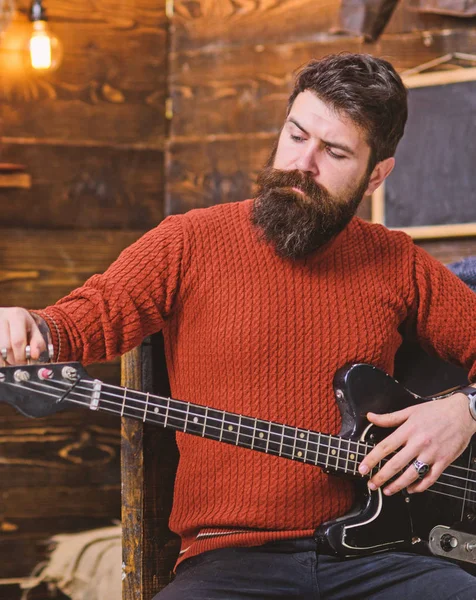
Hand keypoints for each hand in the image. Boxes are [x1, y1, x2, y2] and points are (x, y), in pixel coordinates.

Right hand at [0, 307, 46, 364]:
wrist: (6, 315)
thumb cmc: (22, 324)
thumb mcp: (33, 329)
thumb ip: (37, 342)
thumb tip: (34, 355)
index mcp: (16, 316)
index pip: (18, 341)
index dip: (21, 355)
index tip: (24, 362)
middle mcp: (1, 317)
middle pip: (5, 347)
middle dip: (12, 359)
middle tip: (17, 362)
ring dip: (3, 359)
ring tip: (10, 359)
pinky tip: (3, 356)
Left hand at [358, 393, 475, 495]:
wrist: (463, 413)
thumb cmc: (436, 411)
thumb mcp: (410, 411)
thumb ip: (389, 418)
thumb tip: (370, 417)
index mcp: (409, 430)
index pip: (385, 447)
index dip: (371, 459)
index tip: (362, 468)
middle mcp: (419, 443)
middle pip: (396, 464)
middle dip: (381, 477)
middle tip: (371, 484)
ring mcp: (432, 453)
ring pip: (412, 474)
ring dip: (398, 485)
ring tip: (387, 490)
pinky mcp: (444, 461)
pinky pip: (430, 478)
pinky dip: (419, 486)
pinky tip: (411, 489)